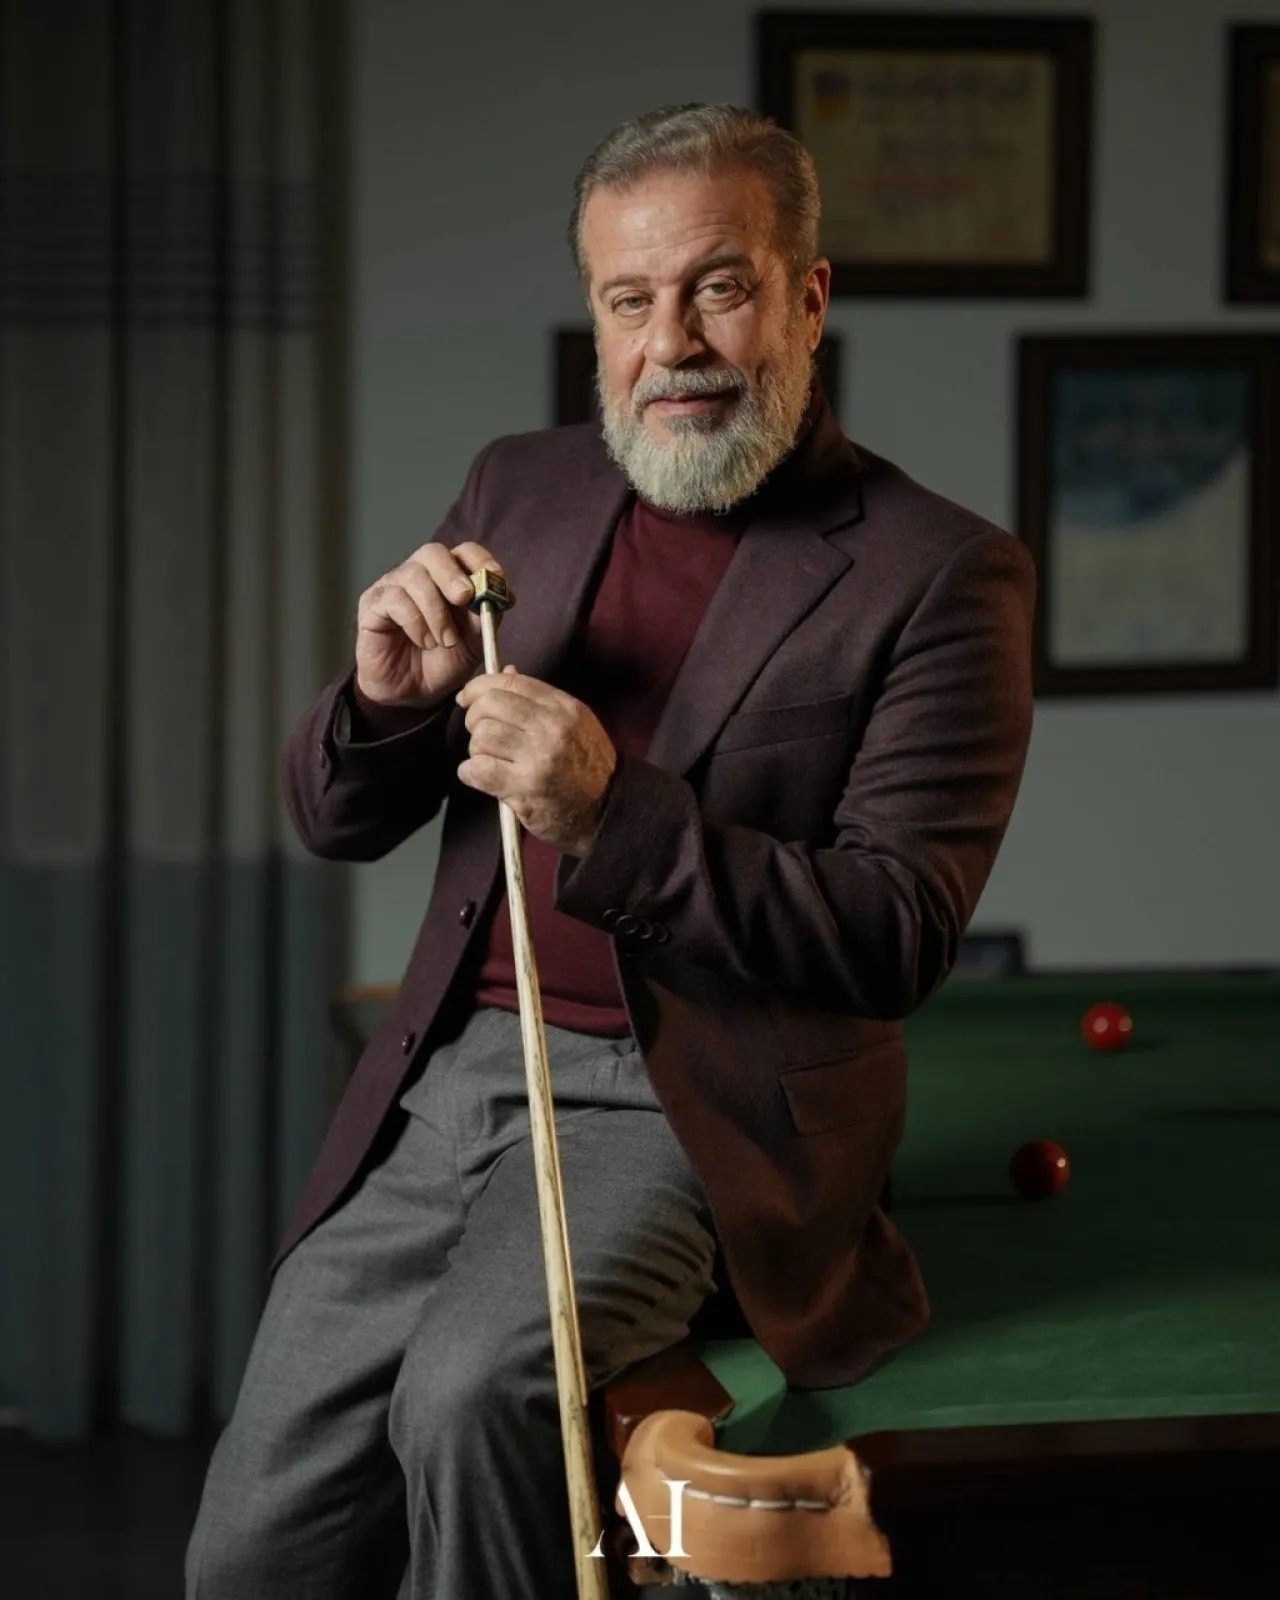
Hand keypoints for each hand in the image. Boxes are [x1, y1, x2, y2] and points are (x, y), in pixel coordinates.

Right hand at [355, 542, 503, 709]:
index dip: (480, 560)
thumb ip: (485, 617)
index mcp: (449, 578)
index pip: (464, 551)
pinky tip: (424, 641)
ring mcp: (393, 586)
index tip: (495, 580)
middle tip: (464, 599)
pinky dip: (415, 621)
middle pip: (434, 552)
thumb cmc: (442, 662)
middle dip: (453, 575)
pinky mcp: (372, 604)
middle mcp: (419, 574)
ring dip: (435, 610)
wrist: (412, 693)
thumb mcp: (474, 643)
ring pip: (414, 576)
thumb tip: (504, 596)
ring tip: (445, 641)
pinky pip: (393, 599)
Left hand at [455, 669, 616, 855]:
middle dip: (474, 718)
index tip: (468, 698)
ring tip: (490, 760)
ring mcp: (539, 759)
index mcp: (564, 708)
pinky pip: (477, 769)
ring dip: (477, 750)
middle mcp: (552, 728)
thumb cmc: (588, 766)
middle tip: (482, 735)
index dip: (479, 687)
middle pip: (489, 705)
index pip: (510, 682)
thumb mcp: (574, 723)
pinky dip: (471, 773)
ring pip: (481, 738)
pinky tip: (483, 776)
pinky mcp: (524, 788)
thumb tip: (505, 671)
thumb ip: (538, 699)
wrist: (608, 810)